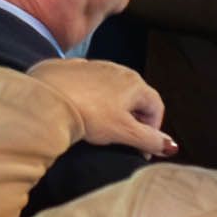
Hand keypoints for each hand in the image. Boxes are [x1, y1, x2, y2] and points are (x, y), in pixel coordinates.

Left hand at [26, 55, 172, 158]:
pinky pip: (87, 86)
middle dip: (132, 120)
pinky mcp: (71, 69)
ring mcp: (93, 67)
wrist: (46, 98)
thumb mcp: (124, 132)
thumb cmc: (87, 113)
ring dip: (110, 109)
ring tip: (99, 128)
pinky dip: (88, 99)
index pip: (156, 107)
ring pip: (110, 91)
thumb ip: (150, 140)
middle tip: (122, 140)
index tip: (144, 149)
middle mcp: (116, 69)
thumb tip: (170, 146)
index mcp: (134, 83)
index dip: (154, 130)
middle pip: (134, 98)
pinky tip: (79, 112)